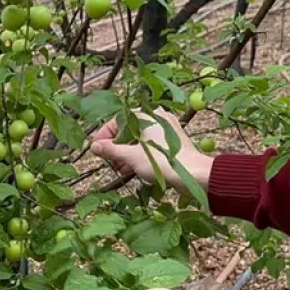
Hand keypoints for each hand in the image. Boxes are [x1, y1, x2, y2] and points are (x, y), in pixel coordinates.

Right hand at [90, 108, 213, 193]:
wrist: (194, 174)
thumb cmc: (162, 162)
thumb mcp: (132, 156)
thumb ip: (111, 150)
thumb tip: (95, 147)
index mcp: (147, 115)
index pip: (118, 120)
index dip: (104, 135)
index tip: (96, 149)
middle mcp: (157, 117)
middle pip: (128, 129)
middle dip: (116, 146)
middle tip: (110, 162)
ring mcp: (166, 129)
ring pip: (139, 138)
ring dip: (127, 152)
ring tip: (122, 169)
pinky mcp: (172, 141)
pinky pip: (150, 144)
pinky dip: (140, 154)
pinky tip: (134, 168)